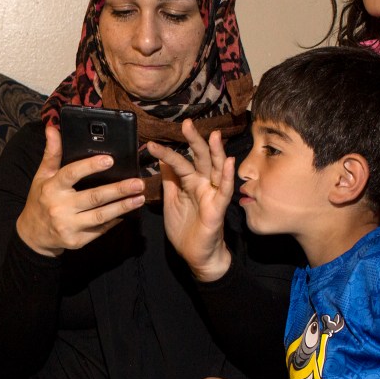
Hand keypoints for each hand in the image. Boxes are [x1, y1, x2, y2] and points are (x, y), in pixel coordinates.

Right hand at [14, 125, 145, 256]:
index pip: (71, 174)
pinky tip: (127, 213)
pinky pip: (100, 230)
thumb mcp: (42, 176)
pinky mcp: (77, 241)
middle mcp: (60, 208)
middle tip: (138, 182)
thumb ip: (52, 153)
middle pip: (93, 197)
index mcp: (52, 188)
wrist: (33, 236)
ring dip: (122, 207)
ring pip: (101, 216)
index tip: (109, 160)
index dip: (90, 166)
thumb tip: (53, 128)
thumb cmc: (40, 200)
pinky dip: (115, 221)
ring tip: (140, 197)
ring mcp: (69, 226)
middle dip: (118, 190)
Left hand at [147, 119, 235, 281]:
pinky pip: (225, 190)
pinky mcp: (218, 208)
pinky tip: (228, 162)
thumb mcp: (171, 201)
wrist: (195, 255)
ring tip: (214, 135)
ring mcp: (212, 194)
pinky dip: (227, 176)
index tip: (151, 144)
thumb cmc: (185, 228)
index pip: (179, 162)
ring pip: (216, 169)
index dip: (167, 153)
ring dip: (216, 152)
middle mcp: (203, 184)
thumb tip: (163, 160)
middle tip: (187, 124)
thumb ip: (169, 181)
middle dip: (195, 141)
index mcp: (190, 182)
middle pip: (201, 158)